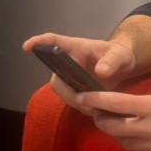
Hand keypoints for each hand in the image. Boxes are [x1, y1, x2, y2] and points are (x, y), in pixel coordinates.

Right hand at [21, 31, 137, 113]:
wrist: (123, 67)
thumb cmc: (119, 55)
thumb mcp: (120, 55)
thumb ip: (113, 61)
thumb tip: (100, 72)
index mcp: (75, 48)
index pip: (52, 42)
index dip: (38, 43)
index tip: (27, 47)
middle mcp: (68, 63)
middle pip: (56, 78)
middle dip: (66, 92)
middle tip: (83, 100)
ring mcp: (71, 78)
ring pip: (63, 93)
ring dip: (76, 102)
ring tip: (95, 106)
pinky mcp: (77, 91)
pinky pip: (73, 101)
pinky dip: (84, 107)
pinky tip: (98, 109)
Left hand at [80, 83, 150, 150]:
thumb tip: (150, 103)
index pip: (116, 104)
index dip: (96, 100)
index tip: (83, 97)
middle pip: (113, 129)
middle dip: (101, 121)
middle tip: (99, 114)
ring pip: (127, 143)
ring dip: (120, 134)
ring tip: (121, 125)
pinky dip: (143, 144)